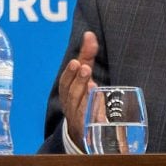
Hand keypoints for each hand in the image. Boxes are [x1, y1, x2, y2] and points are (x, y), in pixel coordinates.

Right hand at [59, 31, 98, 149]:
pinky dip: (93, 113)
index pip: (65, 83)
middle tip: (85, 68)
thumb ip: (87, 56)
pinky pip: (88, 123)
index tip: (76, 63)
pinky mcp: (87, 130)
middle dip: (77, 80)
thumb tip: (89, 35)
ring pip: (78, 107)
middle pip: (70, 94)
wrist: (83, 130)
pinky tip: (100, 105)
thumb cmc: (83, 96)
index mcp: (67, 92)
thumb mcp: (85, 75)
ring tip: (93, 84)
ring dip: (84, 95)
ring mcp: (78, 119)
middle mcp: (70, 106)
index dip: (69, 73)